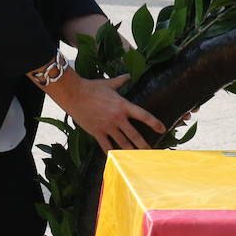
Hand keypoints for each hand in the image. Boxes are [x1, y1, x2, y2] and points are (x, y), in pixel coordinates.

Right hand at [48, 72, 165, 151]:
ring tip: (137, 159)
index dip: (154, 123)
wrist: (74, 94)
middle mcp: (117, 117)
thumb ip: (121, 81)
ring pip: (122, 143)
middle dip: (144, 145)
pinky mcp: (97, 132)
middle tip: (151, 152)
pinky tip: (117, 159)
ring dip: (130, 151)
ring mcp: (107, 126)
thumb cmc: (92, 87)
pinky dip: (112, 153)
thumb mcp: (109, 84)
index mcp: (123, 105)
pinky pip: (106, 146)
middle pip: (134, 134)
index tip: (162, 129)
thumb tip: (128, 75)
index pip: (143, 115)